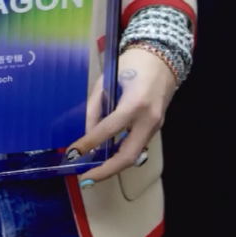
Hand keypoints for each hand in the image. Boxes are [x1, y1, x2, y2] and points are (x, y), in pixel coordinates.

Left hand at [70, 47, 177, 182]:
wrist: (162, 57)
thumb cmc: (132, 63)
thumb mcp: (107, 81)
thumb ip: (96, 108)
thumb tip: (88, 134)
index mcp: (135, 103)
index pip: (109, 130)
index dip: (89, 143)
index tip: (73, 154)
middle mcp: (149, 119)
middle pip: (128, 156)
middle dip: (106, 171)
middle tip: (86, 179)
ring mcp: (156, 126)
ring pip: (134, 155)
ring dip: (114, 166)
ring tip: (93, 172)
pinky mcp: (157, 127)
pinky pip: (138, 145)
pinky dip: (122, 153)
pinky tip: (108, 157)